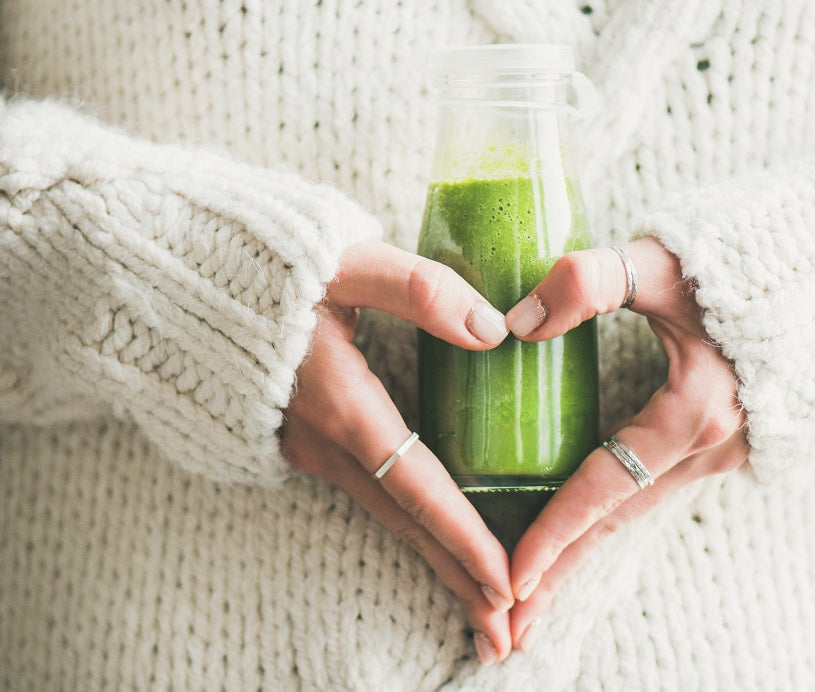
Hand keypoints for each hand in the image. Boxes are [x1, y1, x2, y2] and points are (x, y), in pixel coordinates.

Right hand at [281, 240, 515, 663]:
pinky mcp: (300, 440)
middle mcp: (324, 441)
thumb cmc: (261, 266)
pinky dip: (407, 529)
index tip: (505, 584)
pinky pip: (366, 495)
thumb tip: (492, 330)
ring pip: (385, 514)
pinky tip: (431, 542)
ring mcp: (306, 446)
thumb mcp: (343, 262)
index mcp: (342, 403)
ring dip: (434, 561)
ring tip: (478, 607)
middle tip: (504, 635)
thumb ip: (418, 290)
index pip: (417, 487)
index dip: (462, 537)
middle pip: (404, 522)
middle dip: (456, 578)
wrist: (170, 283)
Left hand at [502, 237, 747, 648]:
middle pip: (617, 521)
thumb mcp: (665, 261)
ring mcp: (729, 450)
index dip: (552, 533)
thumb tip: (516, 323)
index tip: (507, 578)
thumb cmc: (755, 258)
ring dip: (588, 549)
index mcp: (694, 412)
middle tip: (509, 626)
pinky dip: (618, 518)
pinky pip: (660, 491)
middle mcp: (713, 447)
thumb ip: (588, 281)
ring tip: (540, 590)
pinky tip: (592, 528)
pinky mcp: (733, 441)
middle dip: (562, 572)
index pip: (603, 488)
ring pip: (639, 510)